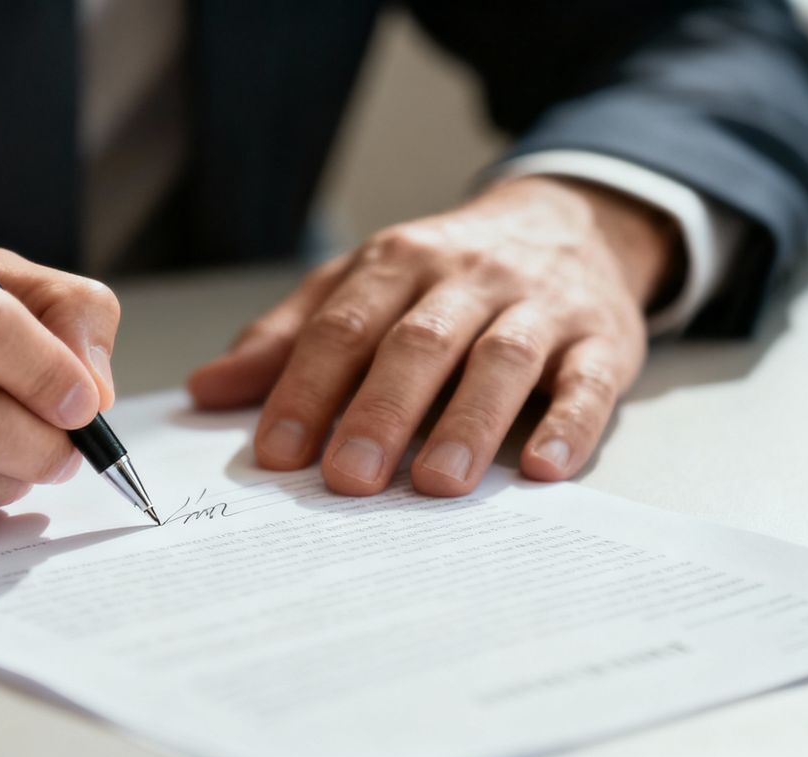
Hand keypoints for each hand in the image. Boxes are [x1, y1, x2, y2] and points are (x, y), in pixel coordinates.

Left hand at [189, 177, 676, 495]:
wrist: (571, 223)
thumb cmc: (448, 274)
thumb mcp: (362, 285)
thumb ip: (288, 338)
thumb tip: (205, 391)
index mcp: (399, 262)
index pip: (344, 326)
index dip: (307, 388)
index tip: (277, 452)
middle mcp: (468, 278)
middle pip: (419, 342)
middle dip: (381, 411)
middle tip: (348, 478)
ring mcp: (541, 306)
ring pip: (503, 358)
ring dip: (470, 421)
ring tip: (438, 482)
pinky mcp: (603, 339)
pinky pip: (589, 381)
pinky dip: (569, 424)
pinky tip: (542, 468)